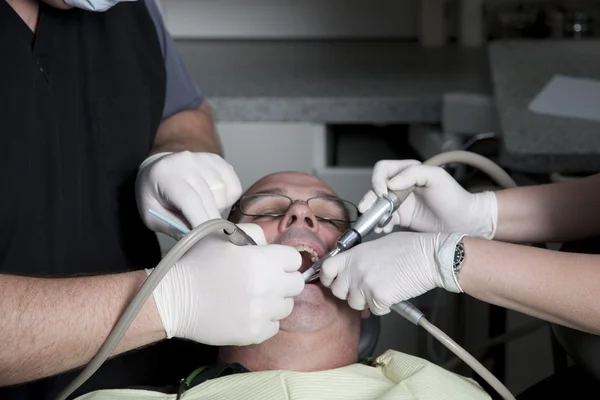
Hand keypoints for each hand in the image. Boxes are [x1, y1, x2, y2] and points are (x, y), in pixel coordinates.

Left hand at [136, 151, 242, 239]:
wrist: (159, 169)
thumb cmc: (154, 195)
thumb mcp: (152, 216)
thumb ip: (173, 228)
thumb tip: (196, 241)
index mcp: (167, 175)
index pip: (190, 200)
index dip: (201, 222)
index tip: (208, 241)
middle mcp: (188, 162)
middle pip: (210, 199)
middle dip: (211, 222)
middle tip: (205, 234)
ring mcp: (206, 160)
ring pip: (223, 196)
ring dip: (216, 209)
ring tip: (201, 209)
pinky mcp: (220, 161)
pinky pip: (234, 188)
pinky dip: (227, 199)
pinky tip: (212, 198)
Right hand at [148, 223, 303, 345]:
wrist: (175, 298)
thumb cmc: (198, 264)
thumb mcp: (223, 237)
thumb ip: (253, 234)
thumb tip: (269, 244)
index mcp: (263, 260)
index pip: (295, 259)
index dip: (284, 260)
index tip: (272, 263)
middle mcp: (267, 286)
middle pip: (297, 284)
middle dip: (284, 280)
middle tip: (266, 281)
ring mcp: (262, 312)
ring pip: (287, 307)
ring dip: (275, 302)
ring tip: (254, 297)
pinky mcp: (254, 333)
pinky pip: (274, 326)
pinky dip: (264, 321)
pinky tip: (247, 313)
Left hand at [320, 231, 464, 314]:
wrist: (428, 256)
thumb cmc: (409, 248)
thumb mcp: (376, 246)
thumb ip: (359, 259)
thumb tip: (352, 270)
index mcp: (353, 254)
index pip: (326, 269)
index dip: (327, 278)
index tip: (332, 281)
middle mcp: (354, 269)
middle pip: (338, 291)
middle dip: (349, 293)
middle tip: (364, 288)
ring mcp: (364, 283)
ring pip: (355, 304)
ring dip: (366, 301)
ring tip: (382, 289)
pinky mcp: (377, 297)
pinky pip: (374, 310)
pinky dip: (383, 307)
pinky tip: (393, 294)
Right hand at [360, 160, 497, 238]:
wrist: (464, 222)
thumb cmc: (454, 197)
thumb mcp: (437, 177)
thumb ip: (413, 173)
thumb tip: (391, 183)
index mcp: (408, 172)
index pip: (383, 169)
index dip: (378, 180)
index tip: (383, 192)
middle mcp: (401, 186)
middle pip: (375, 188)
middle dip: (370, 199)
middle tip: (368, 209)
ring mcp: (400, 203)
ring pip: (377, 205)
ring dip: (373, 213)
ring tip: (376, 223)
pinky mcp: (401, 218)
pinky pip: (384, 220)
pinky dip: (380, 224)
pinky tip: (384, 228)